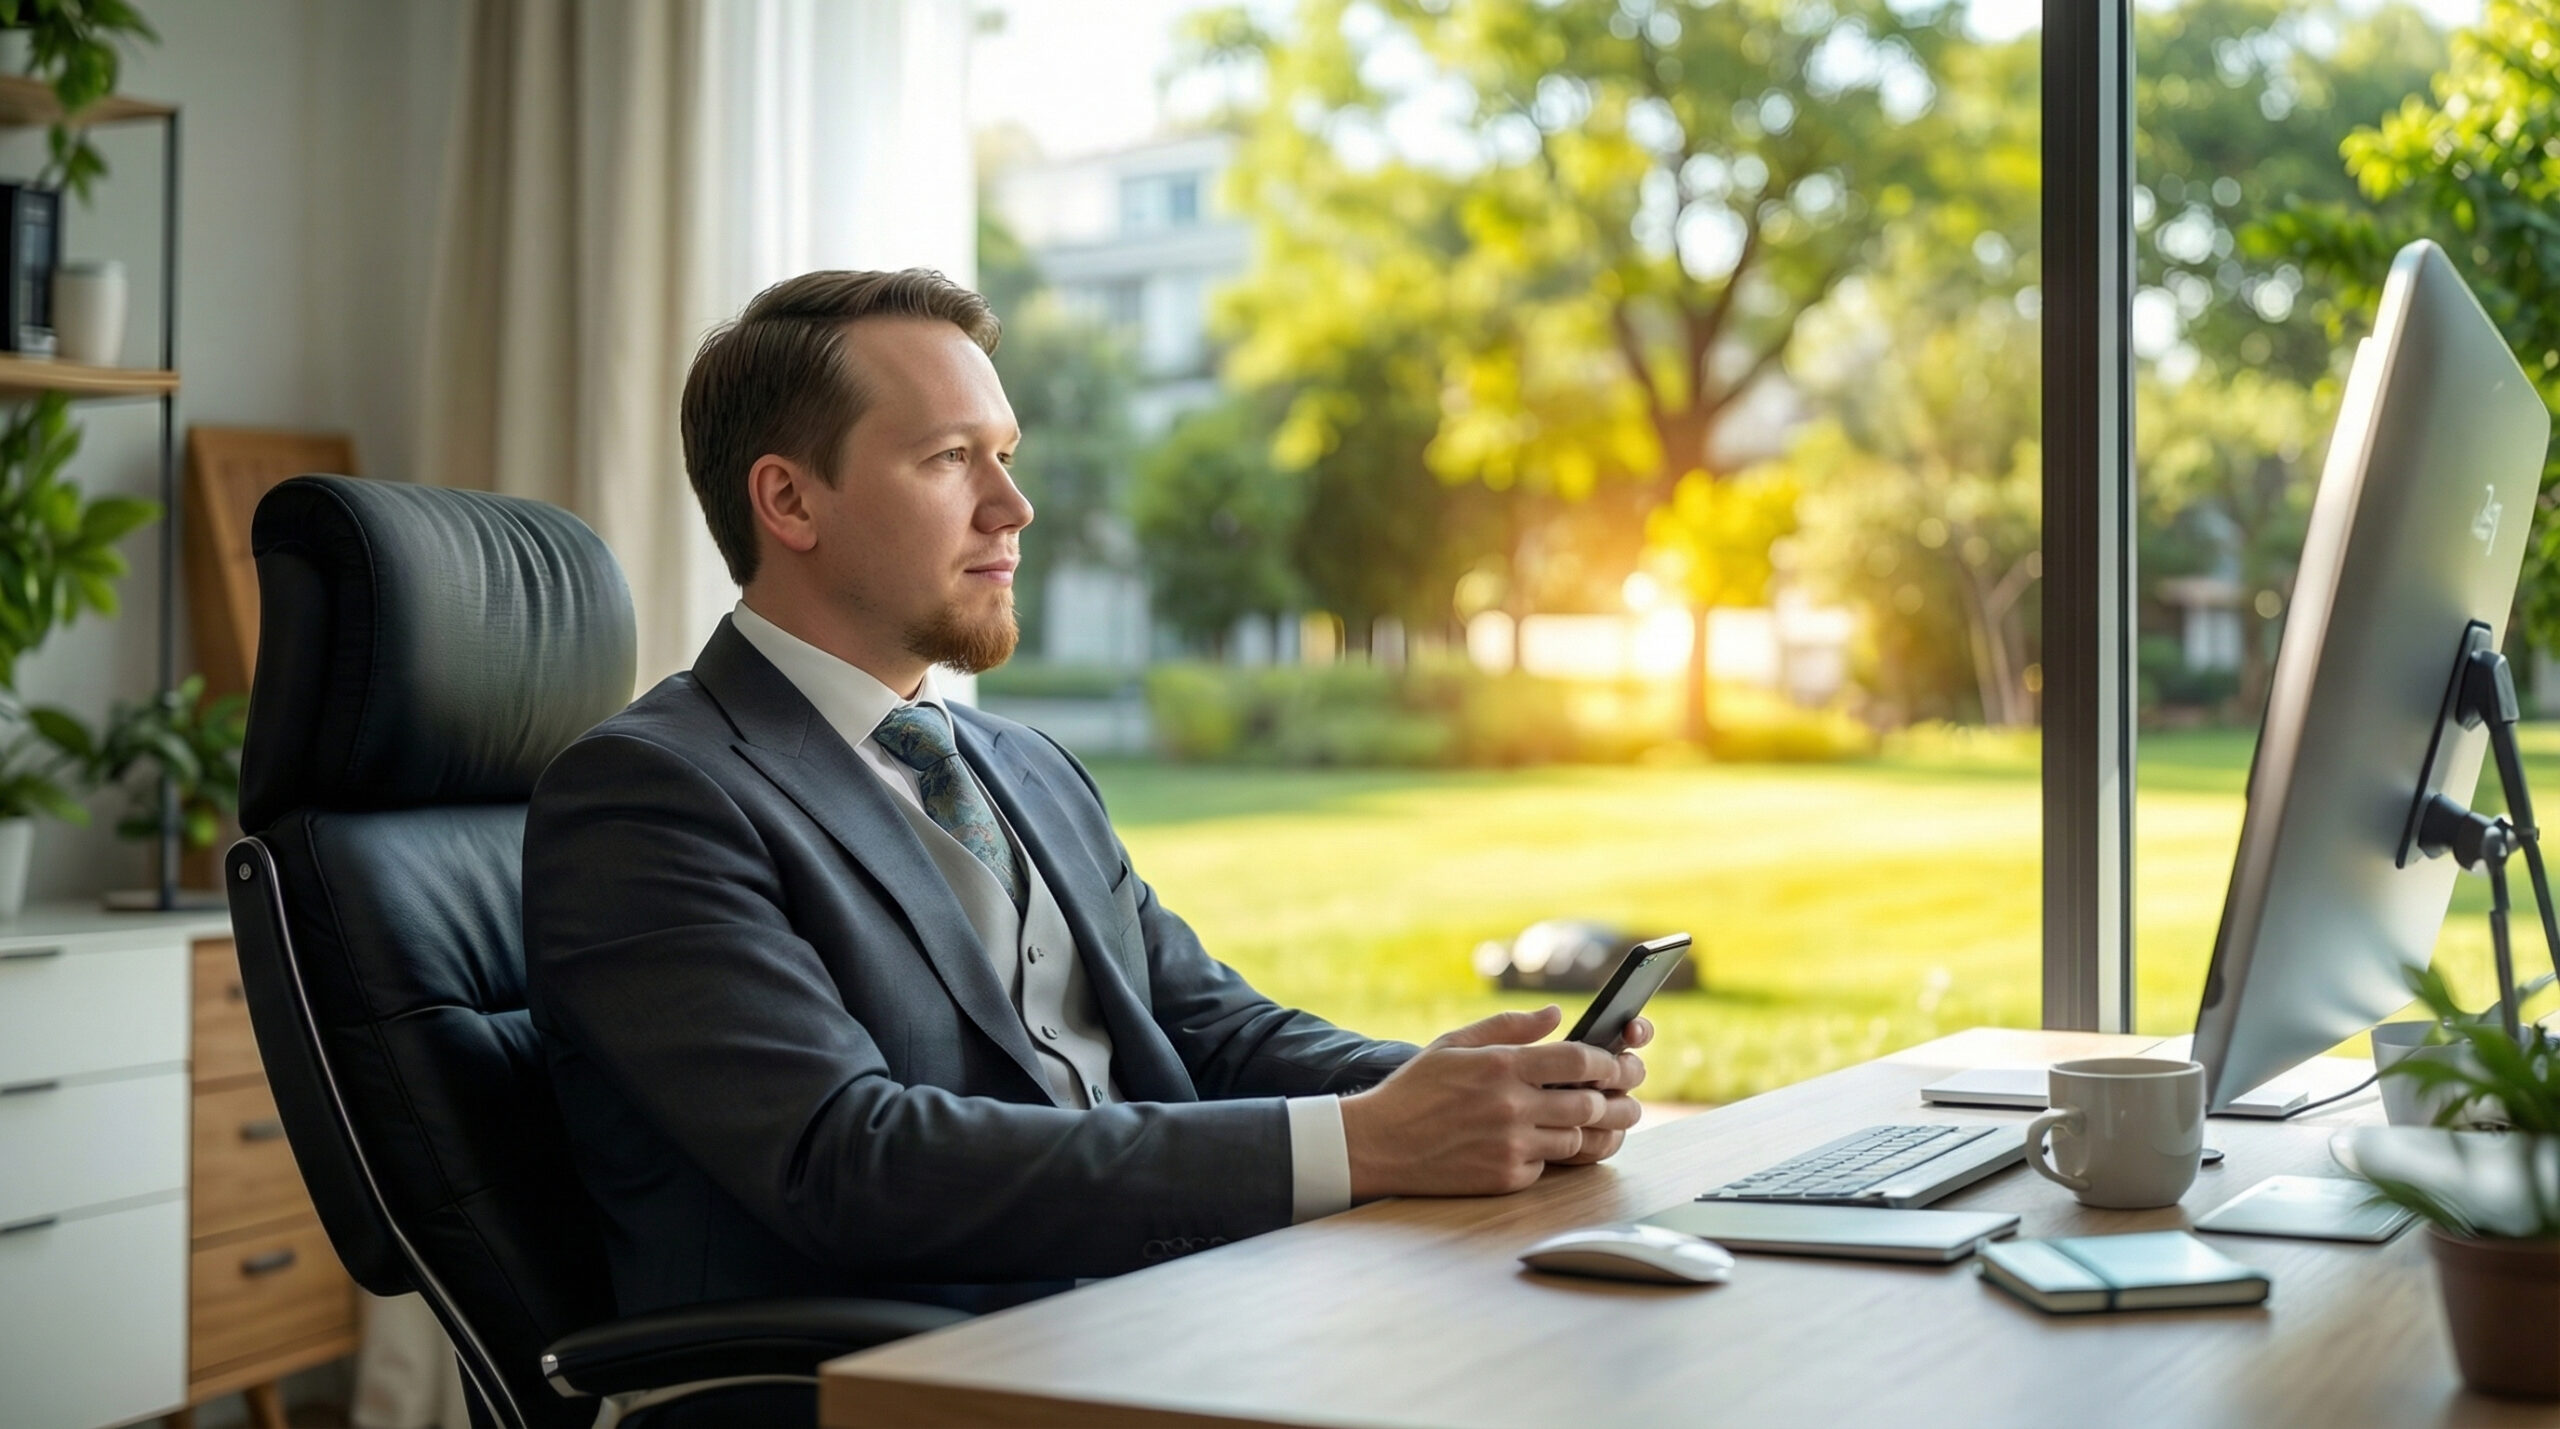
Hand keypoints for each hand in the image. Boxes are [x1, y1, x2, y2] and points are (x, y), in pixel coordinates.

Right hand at [1338, 1005, 1632, 1198]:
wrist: (1377, 1144)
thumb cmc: (1415, 1090)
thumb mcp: (1454, 1044)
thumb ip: (1509, 1026)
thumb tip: (1556, 1014)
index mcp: (1501, 1066)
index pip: (1579, 1060)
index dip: (1608, 1061)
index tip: (1617, 1063)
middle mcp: (1511, 1106)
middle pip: (1590, 1104)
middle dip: (1617, 1101)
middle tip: (1625, 1099)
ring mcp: (1510, 1146)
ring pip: (1578, 1140)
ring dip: (1591, 1131)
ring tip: (1598, 1122)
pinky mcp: (1505, 1178)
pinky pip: (1549, 1166)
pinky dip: (1551, 1155)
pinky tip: (1543, 1144)